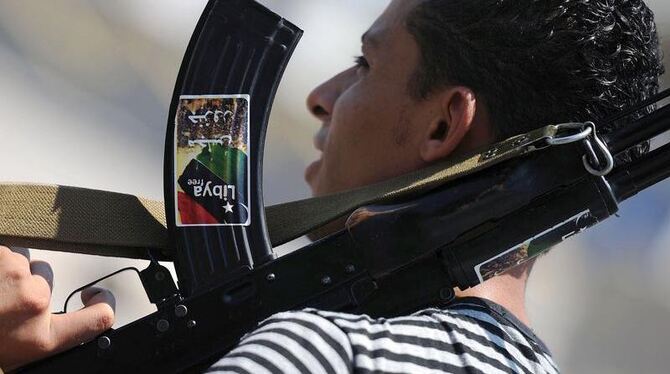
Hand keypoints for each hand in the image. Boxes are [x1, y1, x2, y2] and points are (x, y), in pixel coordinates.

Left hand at [0, 246, 114, 370]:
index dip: (103, 306)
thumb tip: (47, 316)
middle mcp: (34, 302)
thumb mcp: (13, 353)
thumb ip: (40, 334)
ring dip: (1, 267)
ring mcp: (13, 274)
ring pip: (19, 258)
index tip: (96, 299)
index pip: (99, 319)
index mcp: (41, 338)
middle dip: (23, 282)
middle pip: (46, 276)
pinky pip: (4, 246)